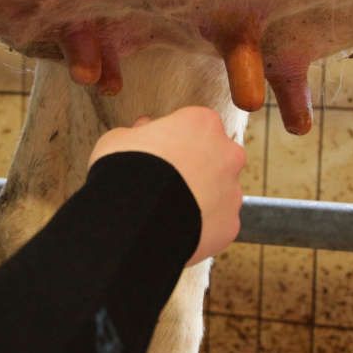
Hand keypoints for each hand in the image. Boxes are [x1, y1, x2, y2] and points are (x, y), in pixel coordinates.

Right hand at [88, 106, 245, 264]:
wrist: (134, 220)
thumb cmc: (124, 170)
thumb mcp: (119, 139)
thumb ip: (139, 133)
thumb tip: (143, 130)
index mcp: (203, 124)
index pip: (194, 125)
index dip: (174, 139)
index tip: (158, 152)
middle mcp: (227, 154)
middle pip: (216, 157)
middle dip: (197, 167)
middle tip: (166, 182)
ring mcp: (232, 191)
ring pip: (219, 192)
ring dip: (201, 197)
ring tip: (168, 210)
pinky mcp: (230, 224)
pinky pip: (217, 223)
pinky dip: (202, 226)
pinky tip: (176, 229)